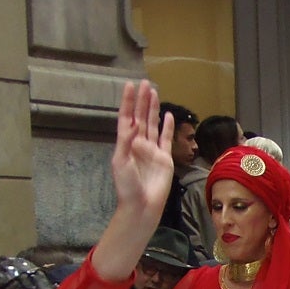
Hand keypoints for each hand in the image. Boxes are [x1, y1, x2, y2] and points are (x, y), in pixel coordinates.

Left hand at [107, 79, 175, 222]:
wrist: (142, 205)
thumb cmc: (127, 185)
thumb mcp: (121, 161)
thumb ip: (127, 140)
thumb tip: (134, 122)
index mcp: (126, 143)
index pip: (127, 117)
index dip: (128, 102)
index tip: (130, 85)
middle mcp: (139, 143)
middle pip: (141, 117)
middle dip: (142, 100)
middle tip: (145, 83)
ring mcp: (152, 150)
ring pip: (153, 124)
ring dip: (153, 109)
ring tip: (154, 92)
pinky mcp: (165, 158)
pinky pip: (166, 139)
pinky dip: (167, 127)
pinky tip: (168, 115)